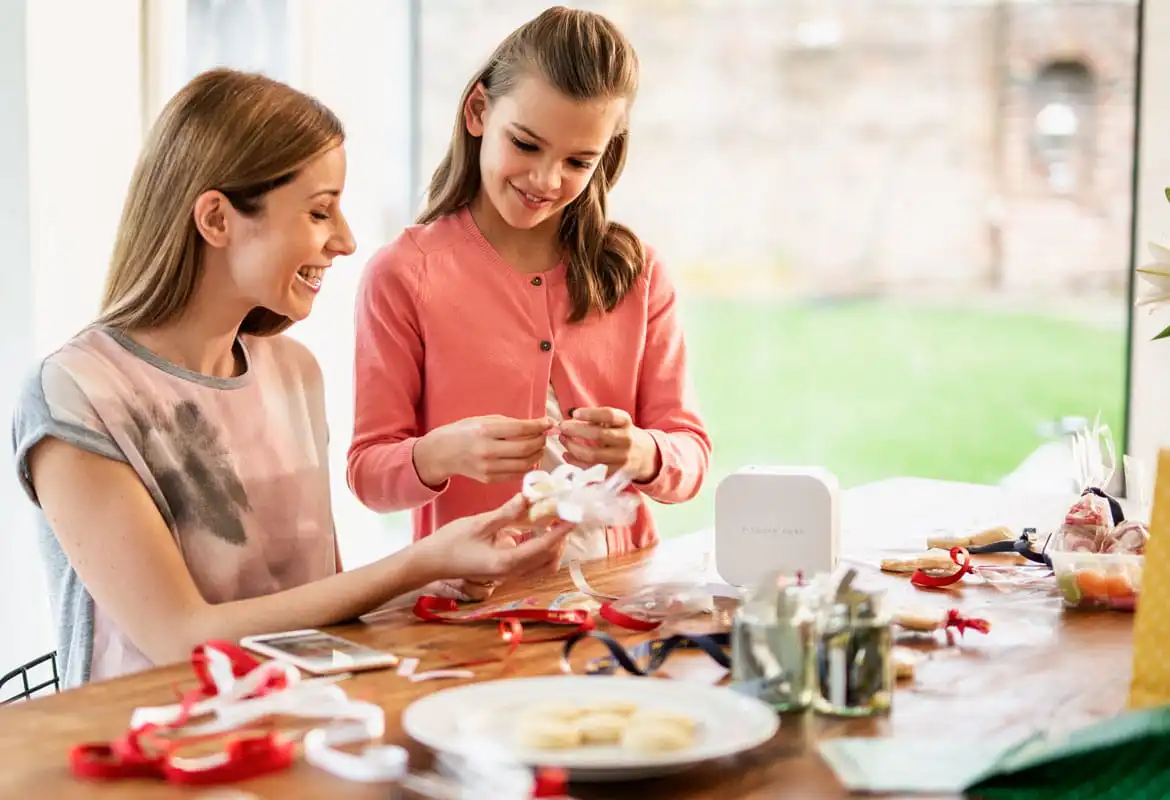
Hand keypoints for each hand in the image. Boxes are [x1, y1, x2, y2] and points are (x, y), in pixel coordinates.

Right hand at [414, 415, 553, 486]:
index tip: (549, 422)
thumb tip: (538, 425)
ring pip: (524, 464)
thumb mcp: (484, 420)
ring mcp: (488, 468)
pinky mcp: (489, 479)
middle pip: (525, 448)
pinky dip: (527, 466)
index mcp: (485, 431)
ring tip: (539, 446)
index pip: (520, 429)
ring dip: (537, 455)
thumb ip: (510, 423)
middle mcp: (487, 451)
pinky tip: (529, 458)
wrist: (442, 453)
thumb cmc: (465, 432)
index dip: (539, 426)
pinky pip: (516, 474)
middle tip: (544, 435)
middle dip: (540, 441)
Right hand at [414, 494, 569, 585]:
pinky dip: (540, 549)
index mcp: (506, 562)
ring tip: (552, 522)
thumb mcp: (479, 523)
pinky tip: (534, 530)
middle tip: (564, 516)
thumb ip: (507, 513)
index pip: (544, 546)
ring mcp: (507, 576)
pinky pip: (531, 564)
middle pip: (549, 559)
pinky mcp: (503, 573)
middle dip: (561, 538)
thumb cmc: (450, 543)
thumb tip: (529, 497)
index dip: (562, 531)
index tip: (573, 516)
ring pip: (542, 565)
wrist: (430, 563)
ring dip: (552, 545)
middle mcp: (511, 573)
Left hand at [556, 407, 661, 482]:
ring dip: (573, 447)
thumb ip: (598, 419)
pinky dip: (576, 462)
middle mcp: (626, 440)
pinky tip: (567, 454)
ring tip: (562, 439)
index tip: (574, 413)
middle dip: (576, 430)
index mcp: (626, 423)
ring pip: (593, 455)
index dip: (590, 414)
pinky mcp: (615, 474)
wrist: (646, 457)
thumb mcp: (618, 423)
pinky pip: (591, 469)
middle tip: (562, 427)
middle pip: (599, 435)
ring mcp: (622, 459)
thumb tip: (571, 417)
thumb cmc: (624, 435)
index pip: (609, 415)